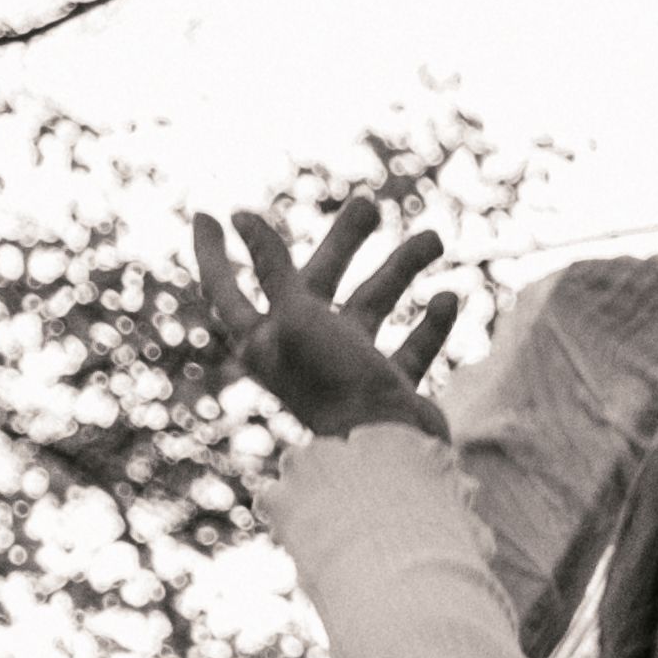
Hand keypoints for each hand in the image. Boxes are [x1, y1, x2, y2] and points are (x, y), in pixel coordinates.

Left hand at [191, 197, 461, 446]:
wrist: (390, 452)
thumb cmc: (334, 384)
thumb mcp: (297, 315)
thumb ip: (272, 266)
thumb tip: (239, 216)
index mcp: (264, 338)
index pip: (225, 287)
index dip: (212, 252)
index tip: (207, 215)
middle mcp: (301, 350)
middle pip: (317, 281)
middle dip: (344, 241)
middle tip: (370, 204)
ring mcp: (347, 369)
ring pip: (373, 305)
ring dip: (403, 269)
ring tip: (436, 238)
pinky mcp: (387, 388)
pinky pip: (410, 348)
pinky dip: (428, 324)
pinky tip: (449, 298)